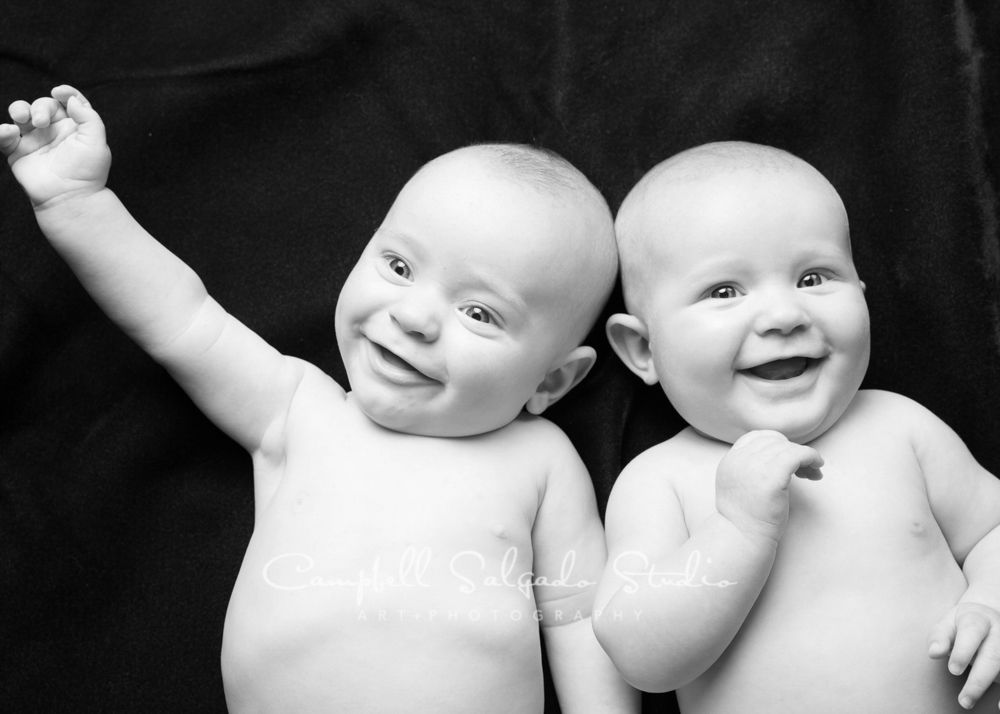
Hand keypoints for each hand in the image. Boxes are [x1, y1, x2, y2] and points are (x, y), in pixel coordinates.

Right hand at [1, 85, 109, 207]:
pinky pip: (4, 137)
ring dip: (19, 109)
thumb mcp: (97, 143)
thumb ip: (89, 118)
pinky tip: (9, 132)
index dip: (65, 93)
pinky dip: (2, 131)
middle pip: (43, 106)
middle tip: (41, 122)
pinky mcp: (17, 152)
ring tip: (22, 118)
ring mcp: (35, 141)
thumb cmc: (87, 173)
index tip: (59, 91)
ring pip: (21, 115)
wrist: (69, 198)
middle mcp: (54, 131)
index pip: (69, 103)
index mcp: (75, 127)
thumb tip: (72, 100)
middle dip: (40, 107)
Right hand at [715, 430, 823, 545]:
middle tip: (804, 471)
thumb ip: (749, 467)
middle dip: (793, 452)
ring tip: (811, 474)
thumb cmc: (746, 517)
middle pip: (775, 441)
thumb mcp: (738, 484)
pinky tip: (817, 469)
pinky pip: (797, 455)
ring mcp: (754, 466)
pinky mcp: (772, 476)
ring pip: (788, 447)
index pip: (757, 437)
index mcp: (730, 460)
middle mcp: (740, 459)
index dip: (777, 444)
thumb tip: (779, 456)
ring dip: (805, 457)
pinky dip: (811, 457)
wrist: (742, 537)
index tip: (788, 460)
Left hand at [929, 602, 999, 709]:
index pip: (972, 631)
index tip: (953, 670)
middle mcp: (999, 631)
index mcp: (978, 618)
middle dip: (978, 680)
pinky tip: (999, 706)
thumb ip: (940, 637)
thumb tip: (934, 653)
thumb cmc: (962, 624)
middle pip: (993, 655)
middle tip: (963, 700)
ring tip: (974, 703)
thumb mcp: (948, 624)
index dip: (964, 651)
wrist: (988, 615)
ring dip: (990, 686)